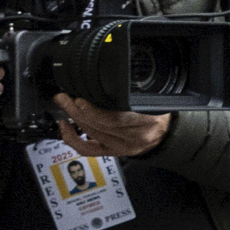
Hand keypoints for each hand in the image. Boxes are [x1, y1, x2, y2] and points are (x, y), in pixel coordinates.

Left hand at [54, 94, 171, 157]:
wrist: (166, 133)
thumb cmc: (159, 113)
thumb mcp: (155, 98)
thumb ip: (135, 92)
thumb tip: (109, 76)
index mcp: (147, 122)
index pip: (117, 120)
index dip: (94, 112)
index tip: (80, 99)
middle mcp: (135, 137)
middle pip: (100, 126)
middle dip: (77, 111)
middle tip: (64, 97)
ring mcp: (123, 147)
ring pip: (93, 134)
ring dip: (75, 119)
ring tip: (65, 104)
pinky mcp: (114, 152)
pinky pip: (89, 150)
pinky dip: (73, 139)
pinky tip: (65, 127)